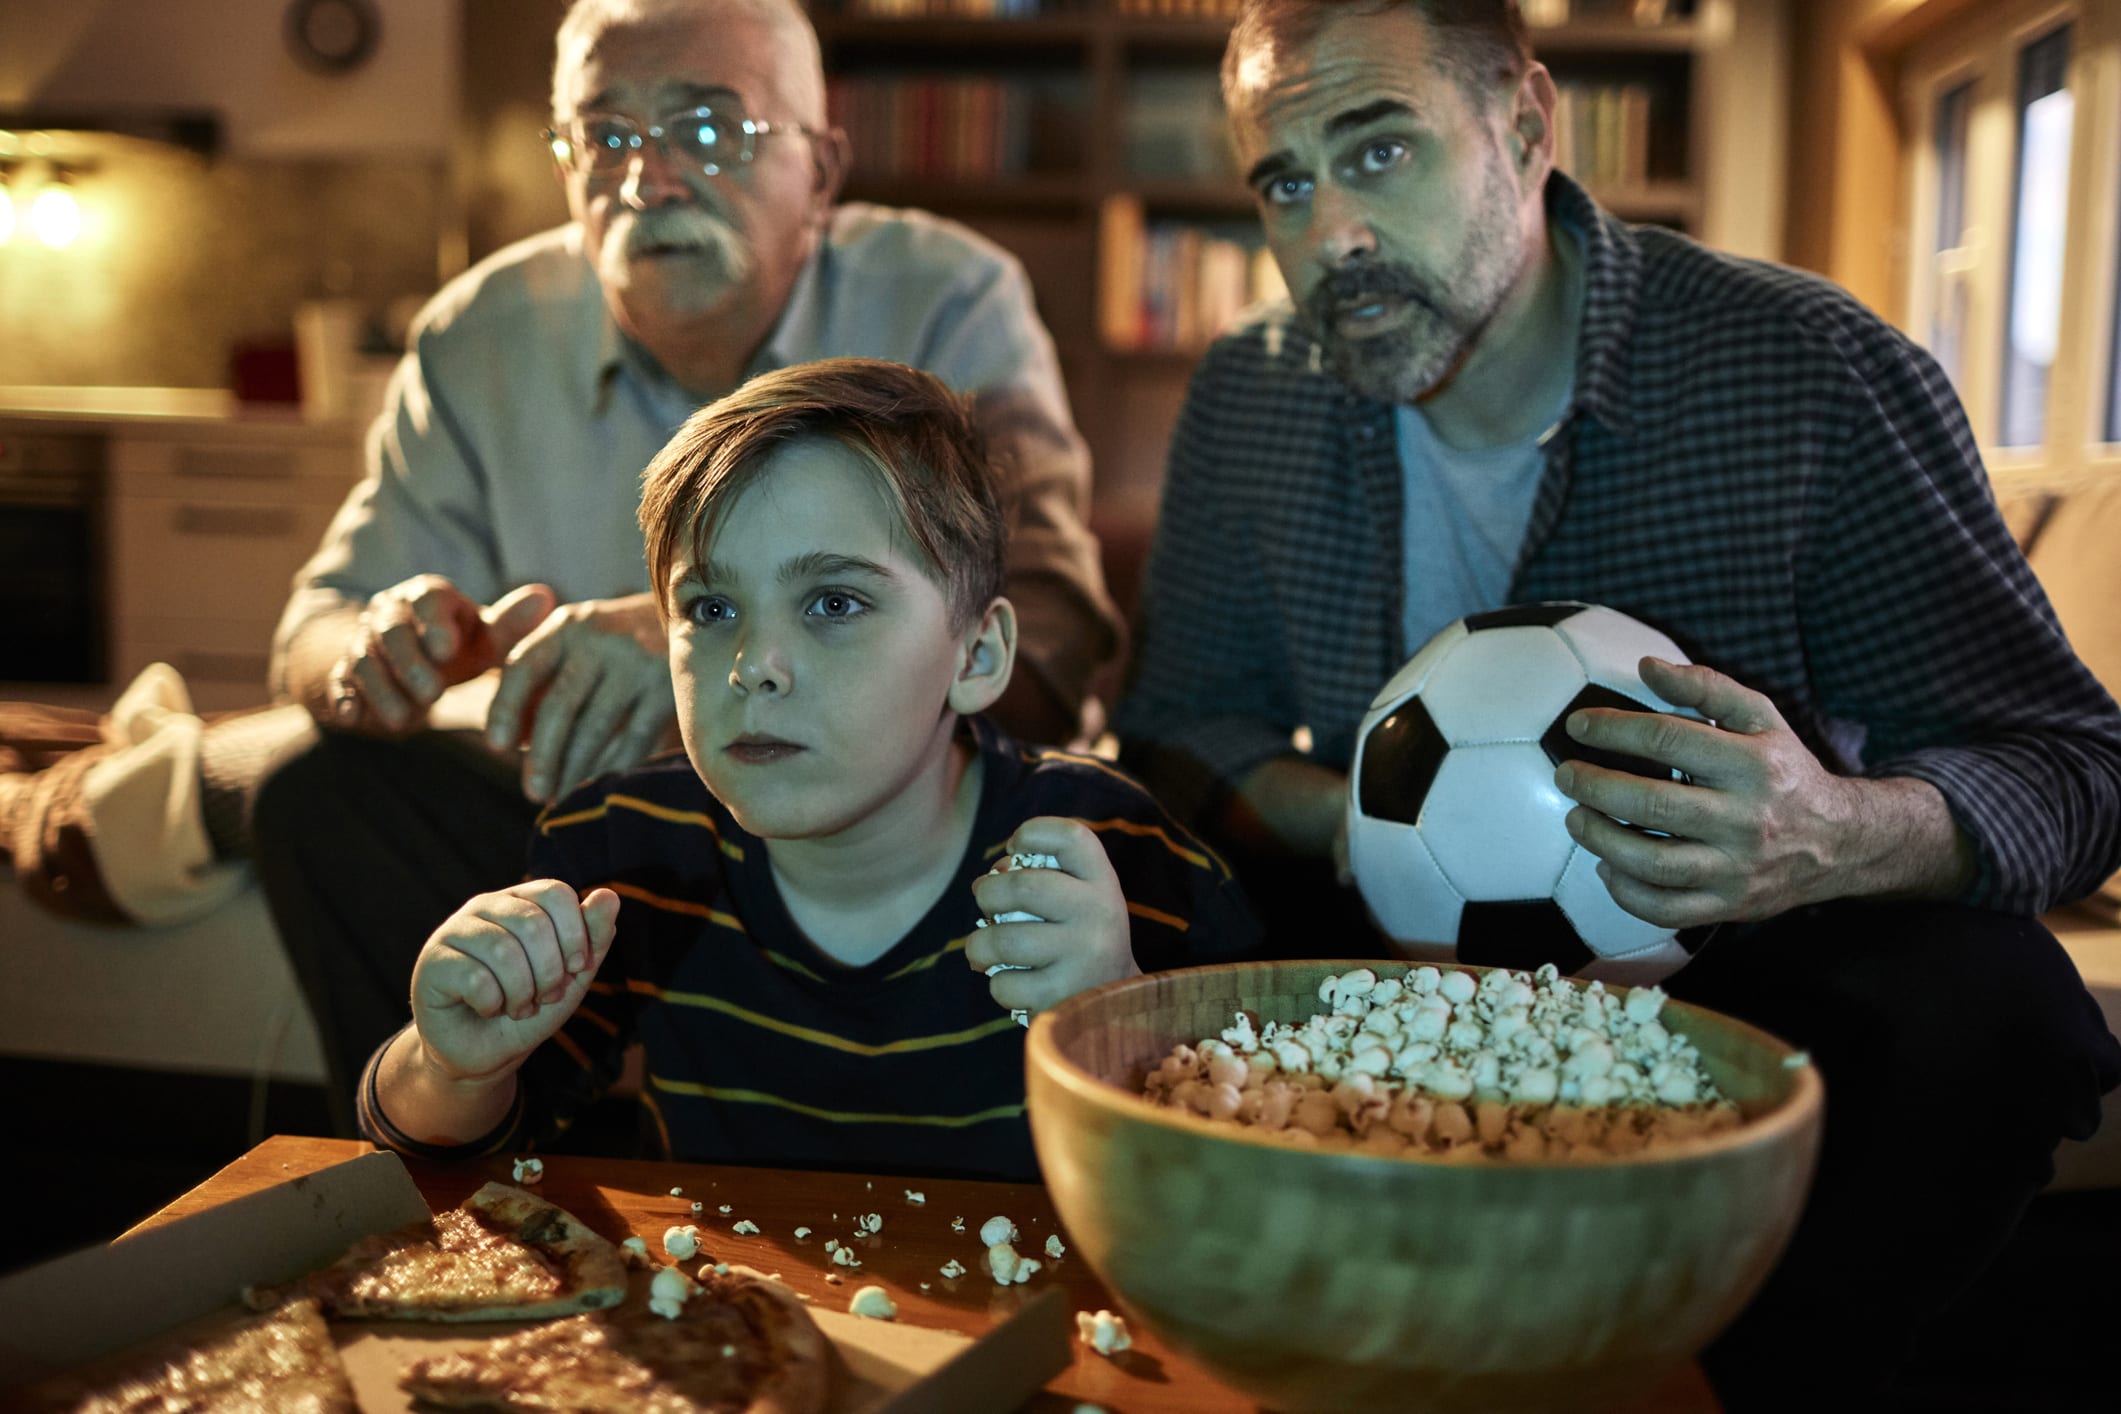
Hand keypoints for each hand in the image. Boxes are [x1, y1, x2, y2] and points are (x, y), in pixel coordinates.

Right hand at [325, 578, 555, 733]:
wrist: (406, 662)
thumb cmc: (457, 647)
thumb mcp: (485, 639)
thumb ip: (511, 625)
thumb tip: (546, 597)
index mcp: (428, 597)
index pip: (428, 600)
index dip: (435, 623)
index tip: (448, 650)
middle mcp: (390, 613)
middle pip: (390, 630)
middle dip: (410, 662)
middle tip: (433, 694)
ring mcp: (364, 643)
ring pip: (364, 659)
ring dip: (382, 689)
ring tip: (405, 720)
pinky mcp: (345, 673)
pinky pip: (339, 682)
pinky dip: (344, 698)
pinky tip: (354, 716)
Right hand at [410, 880, 620, 1082]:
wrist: (487, 1052)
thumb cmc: (531, 1007)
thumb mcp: (573, 974)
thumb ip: (593, 936)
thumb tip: (608, 894)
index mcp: (522, 901)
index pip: (556, 893)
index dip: (575, 935)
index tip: (578, 968)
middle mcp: (486, 906)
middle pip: (533, 923)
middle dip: (550, 972)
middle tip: (544, 997)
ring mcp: (455, 930)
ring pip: (503, 951)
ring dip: (522, 993)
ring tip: (518, 1007)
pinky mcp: (432, 961)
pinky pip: (475, 977)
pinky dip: (493, 1004)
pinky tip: (488, 1009)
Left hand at [483, 592, 675, 803]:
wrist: (690, 619)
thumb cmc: (615, 643)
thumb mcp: (574, 639)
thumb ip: (536, 675)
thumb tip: (516, 741)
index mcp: (565, 627)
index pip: (523, 667)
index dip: (506, 708)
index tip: (496, 746)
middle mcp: (599, 639)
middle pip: (559, 704)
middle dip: (543, 755)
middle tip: (532, 793)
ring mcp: (637, 662)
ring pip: (597, 727)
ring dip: (575, 770)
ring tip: (560, 798)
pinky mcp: (669, 685)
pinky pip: (636, 737)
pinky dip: (615, 765)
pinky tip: (601, 785)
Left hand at [965, 817, 1138, 1015]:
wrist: (1115, 1002)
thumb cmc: (1079, 938)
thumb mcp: (1079, 898)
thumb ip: (1040, 876)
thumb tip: (987, 882)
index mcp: (1101, 881)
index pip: (1070, 837)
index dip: (1032, 833)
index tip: (1015, 848)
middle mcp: (1098, 913)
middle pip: (1023, 887)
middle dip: (988, 894)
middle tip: (986, 905)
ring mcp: (1083, 956)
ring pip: (1003, 941)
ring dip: (978, 946)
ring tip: (981, 950)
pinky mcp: (1064, 995)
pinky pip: (1005, 984)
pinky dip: (998, 984)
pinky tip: (1013, 983)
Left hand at [1552, 657, 1860, 928]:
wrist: (1840, 843)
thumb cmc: (1785, 772)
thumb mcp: (1761, 718)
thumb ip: (1706, 686)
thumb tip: (1646, 667)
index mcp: (1753, 764)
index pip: (1666, 740)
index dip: (1612, 729)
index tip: (1579, 727)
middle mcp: (1747, 819)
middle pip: (1653, 805)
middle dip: (1595, 787)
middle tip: (1567, 775)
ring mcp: (1737, 869)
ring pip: (1652, 863)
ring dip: (1600, 840)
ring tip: (1577, 819)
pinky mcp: (1729, 906)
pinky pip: (1664, 909)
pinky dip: (1625, 891)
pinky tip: (1608, 865)